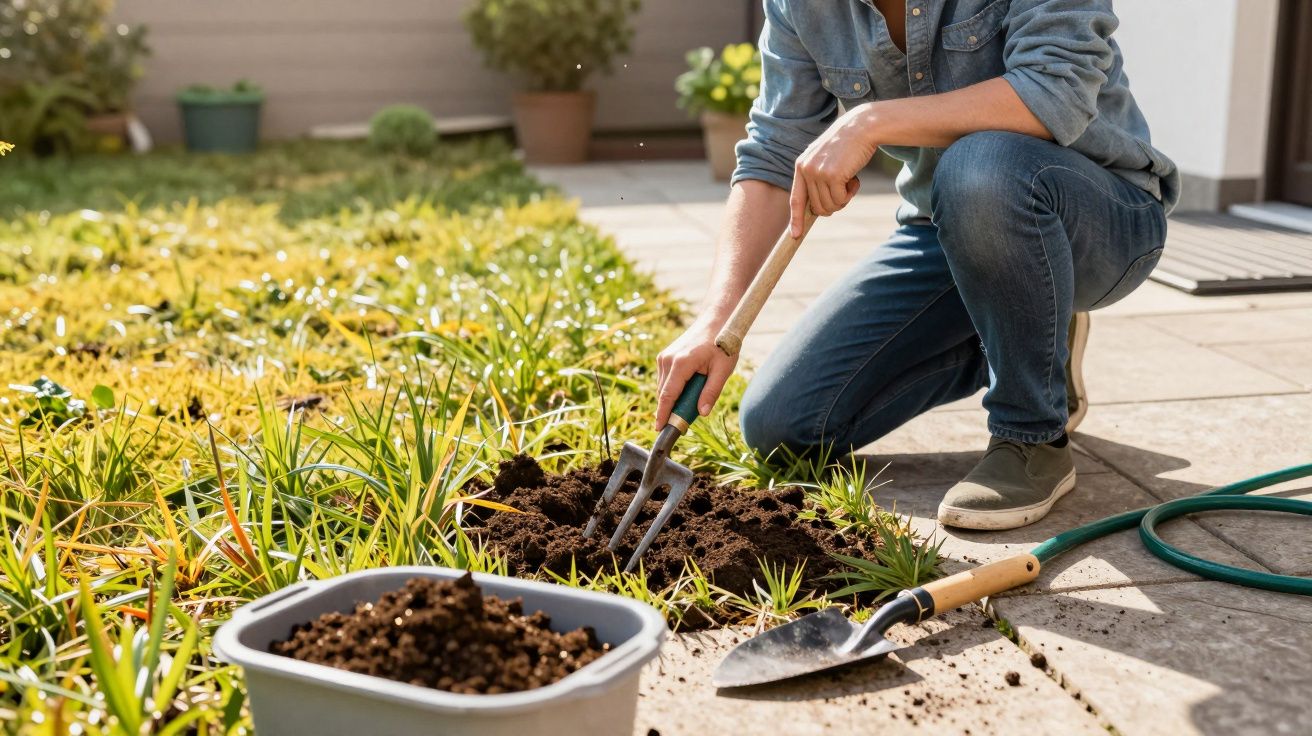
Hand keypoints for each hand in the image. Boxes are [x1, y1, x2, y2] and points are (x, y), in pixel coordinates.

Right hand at [654, 316, 738, 428]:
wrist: (717, 320)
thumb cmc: (723, 344)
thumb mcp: (723, 370)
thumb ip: (711, 392)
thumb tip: (703, 413)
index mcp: (681, 363)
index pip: (667, 395)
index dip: (663, 415)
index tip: (660, 429)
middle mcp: (668, 359)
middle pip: (663, 394)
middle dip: (671, 410)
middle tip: (686, 421)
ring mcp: (664, 357)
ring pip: (663, 387)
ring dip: (674, 398)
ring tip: (694, 398)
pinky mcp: (665, 356)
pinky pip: (665, 380)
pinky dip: (674, 388)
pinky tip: (690, 387)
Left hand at [789, 103, 879, 236]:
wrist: (861, 127)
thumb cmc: (847, 146)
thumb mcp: (825, 160)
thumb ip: (818, 179)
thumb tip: (818, 209)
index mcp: (801, 166)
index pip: (796, 199)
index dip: (796, 219)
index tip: (795, 235)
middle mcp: (806, 170)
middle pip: (817, 207)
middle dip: (832, 205)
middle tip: (844, 190)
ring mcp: (818, 173)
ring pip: (829, 206)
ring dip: (843, 200)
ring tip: (849, 182)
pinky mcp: (832, 176)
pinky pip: (840, 200)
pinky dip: (850, 194)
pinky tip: (855, 179)